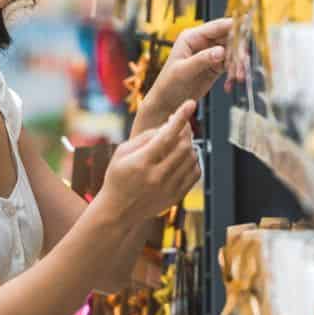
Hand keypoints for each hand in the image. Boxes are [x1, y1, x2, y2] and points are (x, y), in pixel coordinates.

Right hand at [99, 100, 200, 220]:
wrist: (118, 211)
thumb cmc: (118, 177)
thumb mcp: (122, 152)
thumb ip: (145, 137)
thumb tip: (169, 126)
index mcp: (141, 162)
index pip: (167, 135)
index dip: (180, 117)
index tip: (190, 103)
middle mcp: (157, 176)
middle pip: (183, 146)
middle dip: (185, 130)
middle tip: (181, 124)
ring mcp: (169, 188)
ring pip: (191, 158)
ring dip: (189, 145)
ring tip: (178, 141)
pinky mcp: (176, 196)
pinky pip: (195, 172)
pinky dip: (193, 160)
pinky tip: (183, 157)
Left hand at [139, 20, 234, 125]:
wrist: (167, 102)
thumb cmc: (169, 84)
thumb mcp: (183, 71)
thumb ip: (202, 59)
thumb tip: (221, 51)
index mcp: (191, 37)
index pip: (216, 27)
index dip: (233, 26)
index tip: (247, 28)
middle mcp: (202, 42)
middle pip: (227, 38)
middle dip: (238, 48)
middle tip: (243, 60)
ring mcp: (210, 54)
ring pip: (231, 52)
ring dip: (237, 63)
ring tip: (238, 76)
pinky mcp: (215, 66)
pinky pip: (230, 65)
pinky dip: (234, 71)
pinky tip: (234, 81)